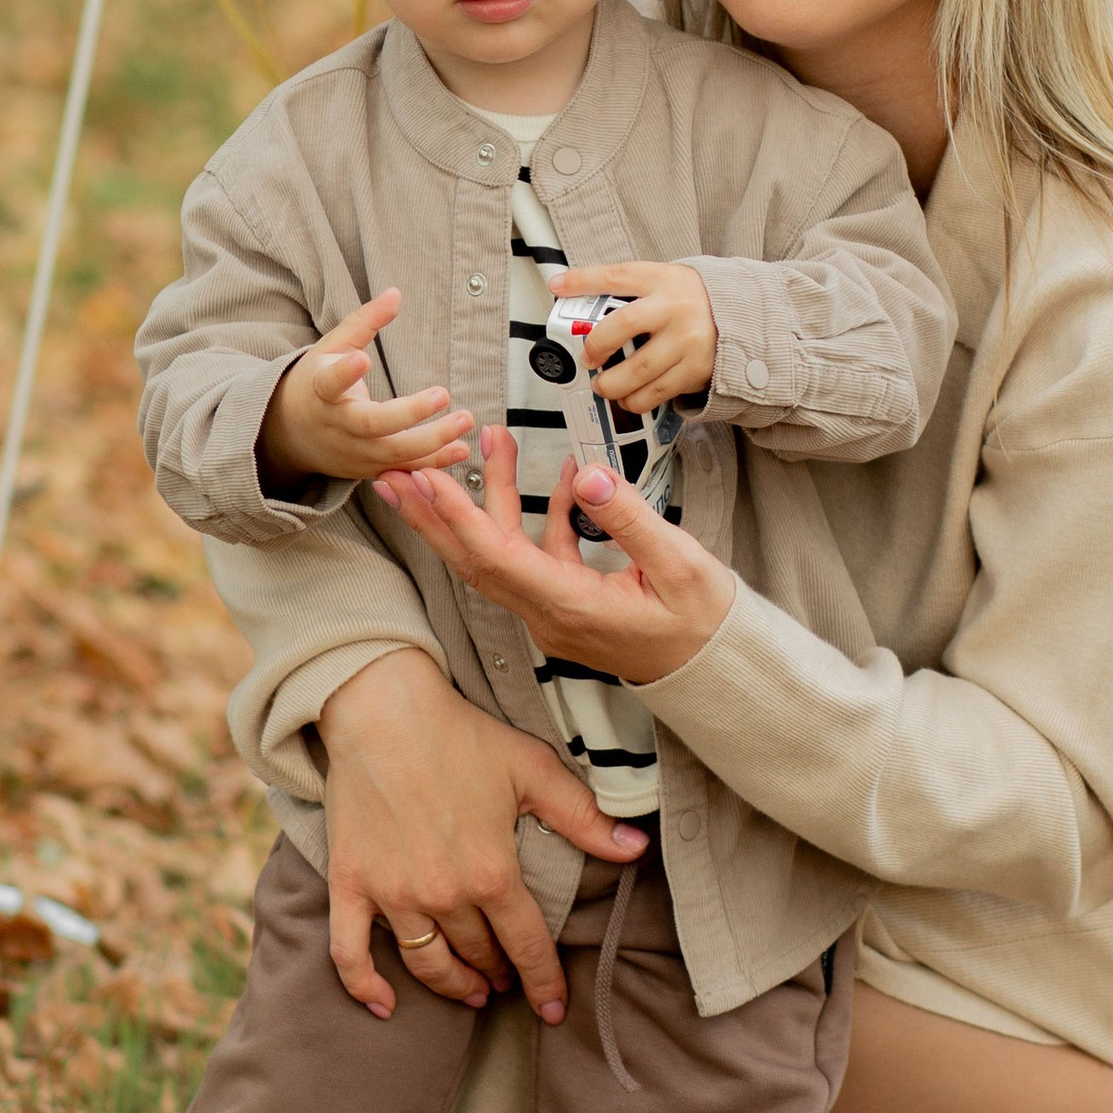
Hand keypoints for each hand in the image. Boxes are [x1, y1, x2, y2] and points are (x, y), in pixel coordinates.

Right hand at [259, 289, 473, 490]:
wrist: (292, 433)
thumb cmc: (317, 382)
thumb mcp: (332, 347)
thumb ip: (364, 322)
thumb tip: (395, 293)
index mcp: (322, 391)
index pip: (330, 383)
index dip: (344, 373)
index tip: (362, 358)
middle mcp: (339, 426)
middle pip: (373, 425)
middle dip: (409, 413)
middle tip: (443, 393)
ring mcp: (354, 453)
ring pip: (394, 453)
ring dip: (433, 441)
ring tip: (465, 420)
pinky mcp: (369, 470)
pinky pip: (404, 470)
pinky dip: (434, 463)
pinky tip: (462, 450)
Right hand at [317, 645, 645, 1024]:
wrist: (382, 709)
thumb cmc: (461, 735)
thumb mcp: (532, 770)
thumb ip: (585, 817)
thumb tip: (636, 848)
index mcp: (492, 872)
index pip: (528, 947)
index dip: (544, 983)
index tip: (554, 1010)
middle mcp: (444, 893)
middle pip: (479, 955)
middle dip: (499, 974)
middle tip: (507, 980)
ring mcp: (393, 893)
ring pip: (428, 963)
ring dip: (454, 984)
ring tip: (470, 990)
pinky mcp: (351, 884)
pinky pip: (350, 953)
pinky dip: (365, 986)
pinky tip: (385, 1006)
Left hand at [378, 428, 737, 688]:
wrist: (715, 671)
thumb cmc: (702, 623)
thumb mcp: (680, 566)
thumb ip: (630, 520)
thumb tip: (587, 476)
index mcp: (570, 606)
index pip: (497, 559)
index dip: (457, 517)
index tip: (427, 479)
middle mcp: (548, 613)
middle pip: (474, 560)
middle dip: (432, 514)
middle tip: (396, 469)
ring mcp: (553, 610)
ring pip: (501, 552)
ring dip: (486, 499)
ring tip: (485, 440)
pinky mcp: (566, 601)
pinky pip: (538, 554)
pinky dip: (540, 514)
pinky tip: (564, 477)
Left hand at [553, 261, 716, 417]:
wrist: (744, 320)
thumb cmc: (692, 301)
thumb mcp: (666, 282)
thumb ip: (632, 292)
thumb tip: (584, 307)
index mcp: (662, 280)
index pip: (616, 276)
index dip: (583, 281)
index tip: (558, 287)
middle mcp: (674, 308)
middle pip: (623, 325)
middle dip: (596, 345)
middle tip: (587, 358)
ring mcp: (687, 340)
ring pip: (638, 368)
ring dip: (612, 383)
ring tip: (603, 386)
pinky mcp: (695, 369)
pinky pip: (656, 392)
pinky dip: (635, 400)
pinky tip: (627, 399)